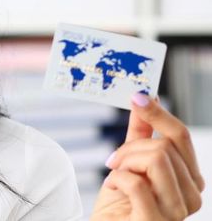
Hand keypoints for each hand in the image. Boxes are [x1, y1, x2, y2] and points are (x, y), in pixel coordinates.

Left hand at [91, 93, 204, 219]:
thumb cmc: (119, 206)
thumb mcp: (129, 165)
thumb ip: (140, 136)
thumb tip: (145, 99)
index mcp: (190, 180)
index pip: (180, 136)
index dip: (158, 113)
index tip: (137, 96)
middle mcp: (191, 196)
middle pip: (164, 146)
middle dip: (130, 148)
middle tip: (114, 161)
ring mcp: (176, 211)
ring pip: (155, 159)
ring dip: (125, 162)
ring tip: (115, 175)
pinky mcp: (155, 220)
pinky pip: (137, 182)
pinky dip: (117, 179)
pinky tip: (113, 188)